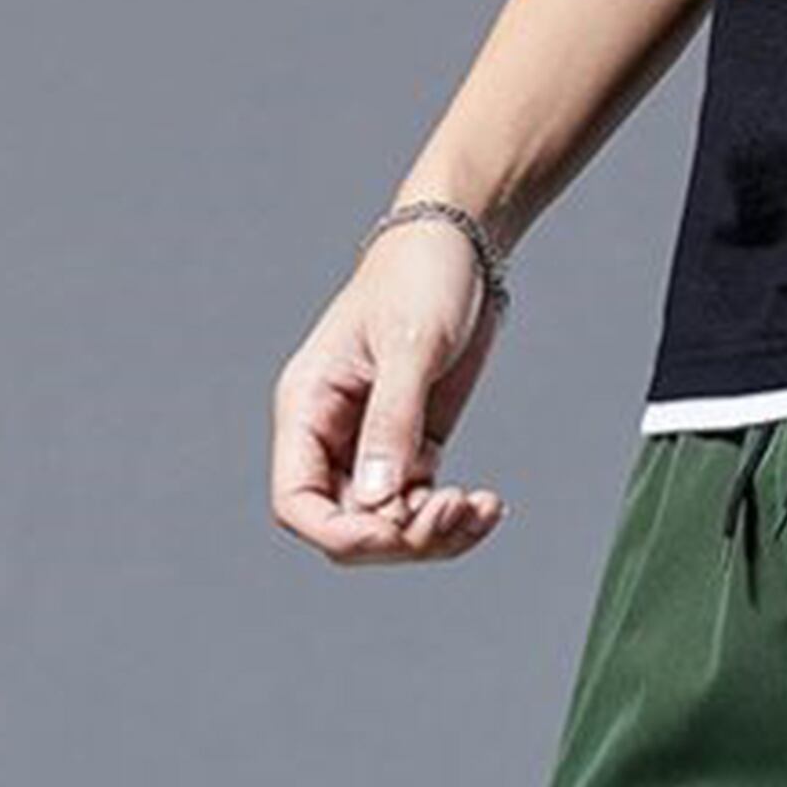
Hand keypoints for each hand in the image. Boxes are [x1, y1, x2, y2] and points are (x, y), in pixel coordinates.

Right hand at [271, 220, 506, 567]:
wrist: (461, 248)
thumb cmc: (420, 277)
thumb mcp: (409, 347)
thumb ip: (391, 424)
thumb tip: (379, 500)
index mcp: (307, 408)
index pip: (297, 504)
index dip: (340, 534)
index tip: (395, 529)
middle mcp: (332, 437)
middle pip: (349, 528)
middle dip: (402, 537)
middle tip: (455, 509)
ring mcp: (372, 448)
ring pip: (391, 528)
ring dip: (437, 535)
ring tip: (482, 507)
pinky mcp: (412, 450)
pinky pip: (423, 509)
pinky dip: (456, 519)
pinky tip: (489, 505)